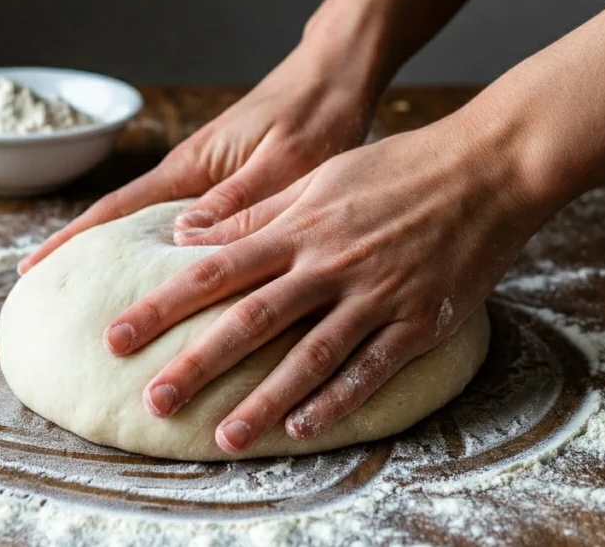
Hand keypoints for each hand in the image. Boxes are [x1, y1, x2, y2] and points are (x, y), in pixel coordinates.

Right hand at [19, 15, 385, 273]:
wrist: (334, 77)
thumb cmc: (312, 113)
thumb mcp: (282, 161)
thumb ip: (237, 200)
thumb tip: (180, 237)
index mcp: (192, 168)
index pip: (116, 209)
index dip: (72, 240)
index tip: (31, 269)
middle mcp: (191, 177)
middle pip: (122, 224)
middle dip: (83, 257)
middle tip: (52, 301)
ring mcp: (208, 184)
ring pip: (153, 232)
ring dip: (124, 261)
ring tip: (101, 305)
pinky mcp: (230, 191)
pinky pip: (189, 232)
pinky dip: (169, 258)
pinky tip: (172, 284)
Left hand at [102, 111, 542, 453]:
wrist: (487, 168)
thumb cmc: (395, 167)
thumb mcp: (318, 176)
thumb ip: (256, 212)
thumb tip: (189, 234)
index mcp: (298, 225)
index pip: (214, 270)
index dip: (161, 306)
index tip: (118, 336)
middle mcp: (328, 262)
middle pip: (250, 319)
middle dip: (198, 362)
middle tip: (154, 400)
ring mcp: (375, 294)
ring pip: (309, 355)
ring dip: (264, 399)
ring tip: (224, 437)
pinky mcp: (418, 321)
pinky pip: (371, 369)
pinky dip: (336, 401)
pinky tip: (301, 428)